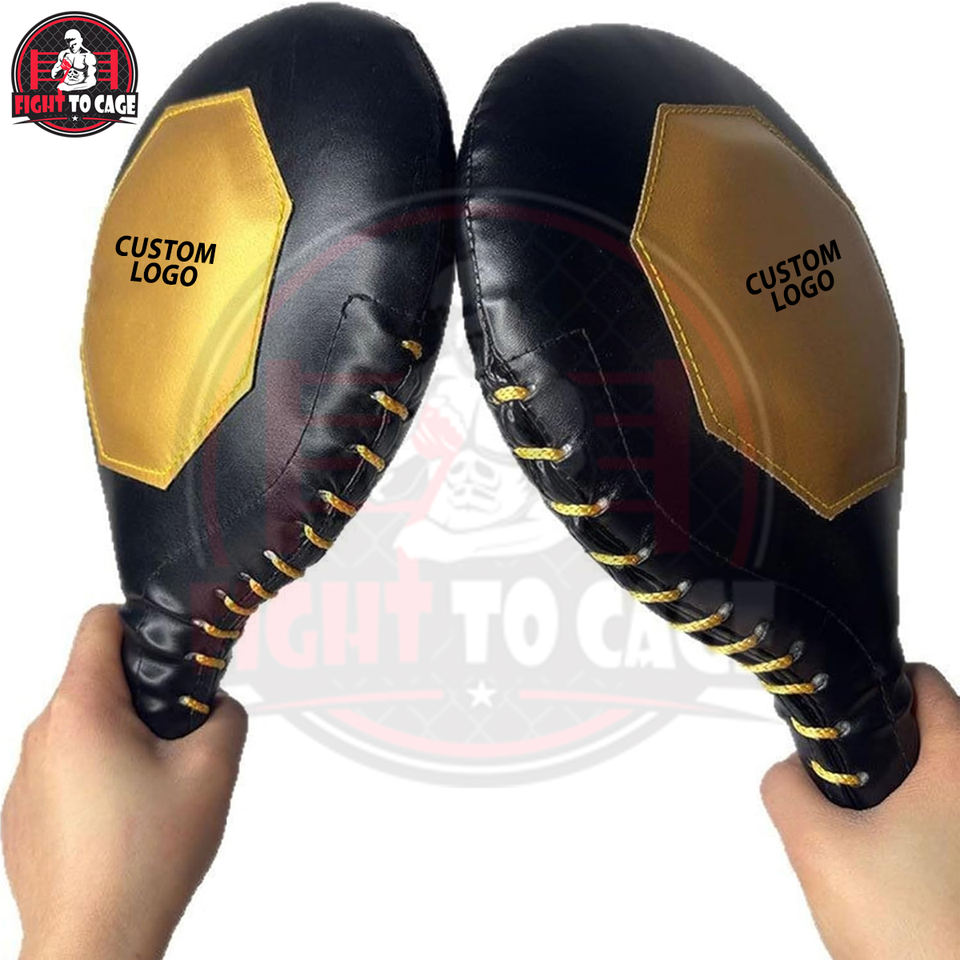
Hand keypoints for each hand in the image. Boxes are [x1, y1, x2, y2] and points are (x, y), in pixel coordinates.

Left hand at [2, 606, 247, 959]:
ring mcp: (23, 777)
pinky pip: (64, 770)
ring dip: (121, 740)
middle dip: (143, 696)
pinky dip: (97, 778)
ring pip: (82, 728)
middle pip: (95, 680)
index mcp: (81, 710)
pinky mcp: (18, 814)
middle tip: (180, 739)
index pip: (99, 623)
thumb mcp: (214, 770)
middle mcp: (41, 735)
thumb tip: (215, 705)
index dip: (141, 624)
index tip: (172, 653)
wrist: (94, 944)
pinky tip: (125, 823)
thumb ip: (226, 714)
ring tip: (155, 791)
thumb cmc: (145, 860)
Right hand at [763, 664, 959, 959]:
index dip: (882, 679)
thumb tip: (788, 772)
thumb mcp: (816, 847)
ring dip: (899, 791)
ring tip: (863, 829)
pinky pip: (941, 827)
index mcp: (958, 769)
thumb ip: (785, 788)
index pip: (928, 683)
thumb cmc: (910, 934)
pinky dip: (915, 830)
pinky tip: (887, 869)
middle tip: (845, 773)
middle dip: (883, 743)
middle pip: (933, 732)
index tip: (849, 696)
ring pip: (936, 784)